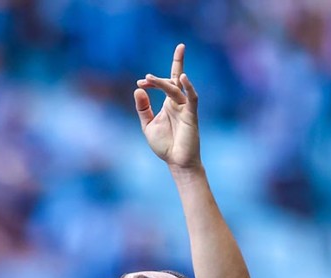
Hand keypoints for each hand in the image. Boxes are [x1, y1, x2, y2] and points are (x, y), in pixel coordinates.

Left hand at [134, 44, 200, 171]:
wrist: (176, 161)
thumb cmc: (165, 145)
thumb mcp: (148, 125)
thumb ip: (143, 108)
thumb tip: (137, 90)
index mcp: (168, 104)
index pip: (164, 84)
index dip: (153, 81)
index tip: (139, 83)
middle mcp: (178, 103)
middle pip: (177, 79)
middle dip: (176, 63)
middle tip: (149, 72)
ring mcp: (185, 108)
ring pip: (176, 89)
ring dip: (162, 83)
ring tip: (148, 78)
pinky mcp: (191, 115)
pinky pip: (192, 98)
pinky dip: (189, 87)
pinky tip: (183, 77)